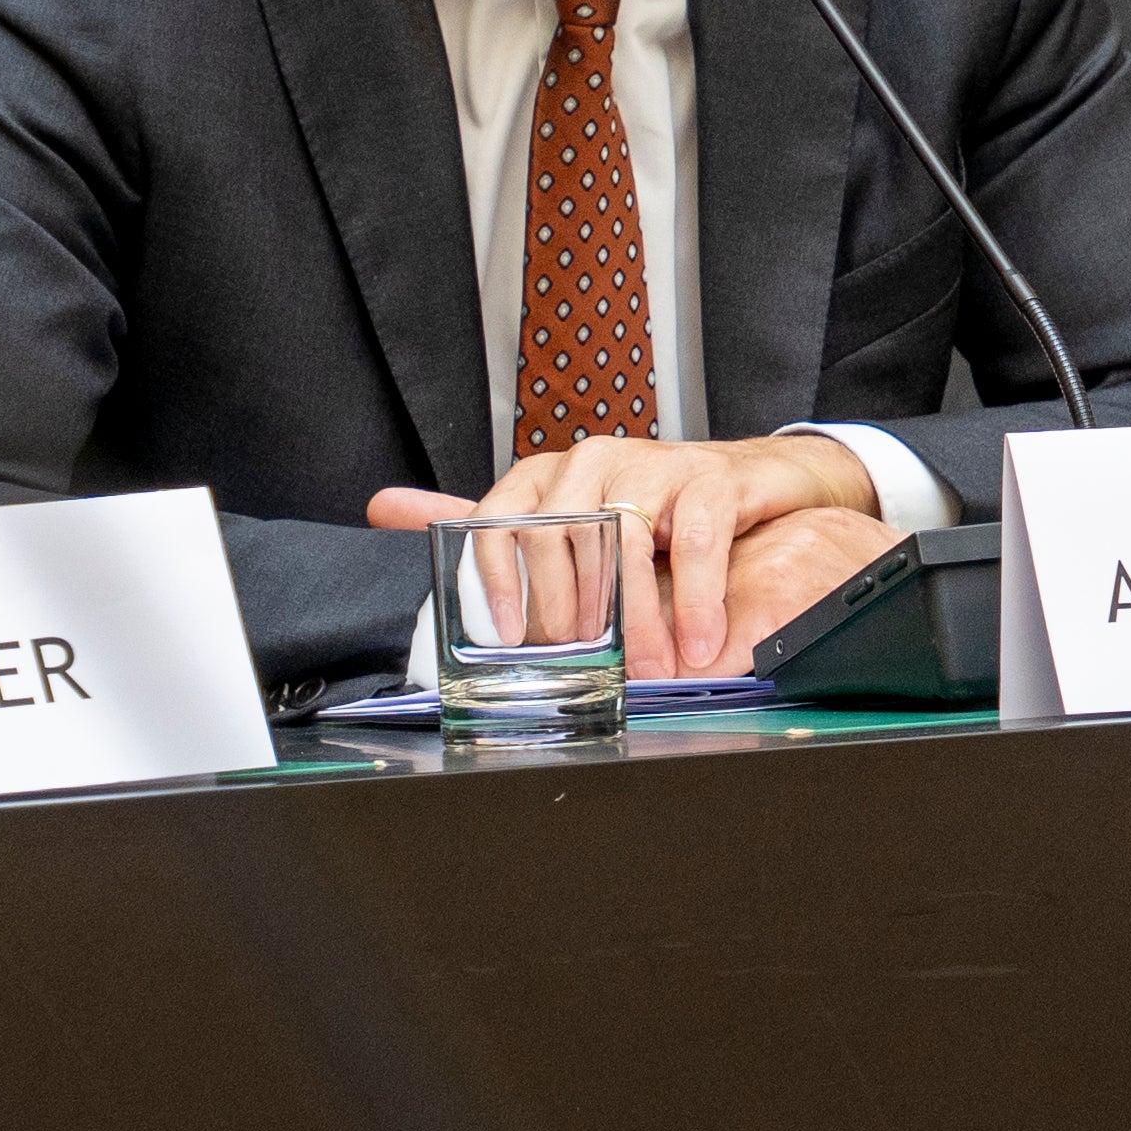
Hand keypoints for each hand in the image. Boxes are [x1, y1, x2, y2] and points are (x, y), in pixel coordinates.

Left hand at [369, 429, 893, 673]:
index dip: (500, 583)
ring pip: (624, 541)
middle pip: (558, 536)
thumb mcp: (562, 521)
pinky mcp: (710, 476)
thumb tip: (383, 508)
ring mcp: (652, 463)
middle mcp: (592, 459)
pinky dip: (696, 600)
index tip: (514, 640)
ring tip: (649, 671)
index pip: (498, 519)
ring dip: (636, 619)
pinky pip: (694, 540)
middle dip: (570, 612)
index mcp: (547, 474)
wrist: (748, 482)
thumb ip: (484, 526)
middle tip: (586, 665)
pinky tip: (699, 643)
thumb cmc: (649, 511)